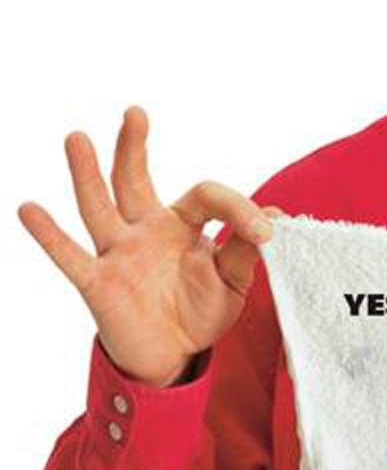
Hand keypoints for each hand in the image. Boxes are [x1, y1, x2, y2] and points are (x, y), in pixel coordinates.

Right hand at [16, 105, 280, 387]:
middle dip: (133, 147)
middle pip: (134, 180)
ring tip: (77, 138)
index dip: (239, 209)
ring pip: (99, 206)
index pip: (206, 196)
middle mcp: (145, 230)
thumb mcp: (234, 282)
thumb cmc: (201, 312)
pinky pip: (70, 256)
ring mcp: (118, 254)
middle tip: (135, 112)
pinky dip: (49, 234)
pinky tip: (29, 208)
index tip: (265, 232)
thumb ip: (247, 250)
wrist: (174, 357)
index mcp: (182, 225)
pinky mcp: (98, 282)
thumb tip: (275, 216)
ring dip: (87, 173)